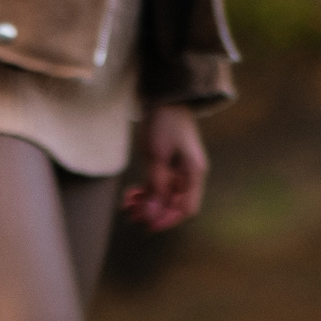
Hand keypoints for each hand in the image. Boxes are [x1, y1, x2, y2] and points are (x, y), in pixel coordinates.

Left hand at [124, 104, 207, 231]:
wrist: (164, 95)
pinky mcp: (166, 164)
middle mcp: (188, 175)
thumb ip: (155, 186)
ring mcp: (177, 170)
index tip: (147, 225)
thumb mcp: (157, 156)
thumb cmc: (164, 122)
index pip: (186, 209)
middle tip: (131, 214)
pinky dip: (145, 192)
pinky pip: (157, 185)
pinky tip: (131, 194)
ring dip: (146, 203)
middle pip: (173, 205)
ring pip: (162, 197)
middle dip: (153, 212)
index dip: (167, 219)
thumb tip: (152, 214)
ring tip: (127, 205)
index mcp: (193, 174)